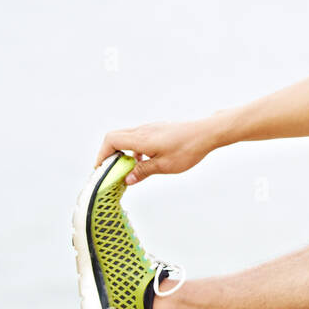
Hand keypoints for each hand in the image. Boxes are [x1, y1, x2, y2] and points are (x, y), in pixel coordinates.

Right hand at [94, 119, 213, 184]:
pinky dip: (134, 149)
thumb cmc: (188, 148)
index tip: (101, 169)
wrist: (206, 133)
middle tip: (111, 170)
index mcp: (141, 139)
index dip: (102, 154)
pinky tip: (144, 161)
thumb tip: (126, 179)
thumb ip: (143, 171)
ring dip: (123, 152)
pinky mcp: (158, 130)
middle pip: (115, 137)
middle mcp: (143, 130)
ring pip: (127, 137)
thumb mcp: (164, 166)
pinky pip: (139, 138)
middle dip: (109, 154)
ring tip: (128, 169)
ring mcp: (151, 128)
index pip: (111, 140)